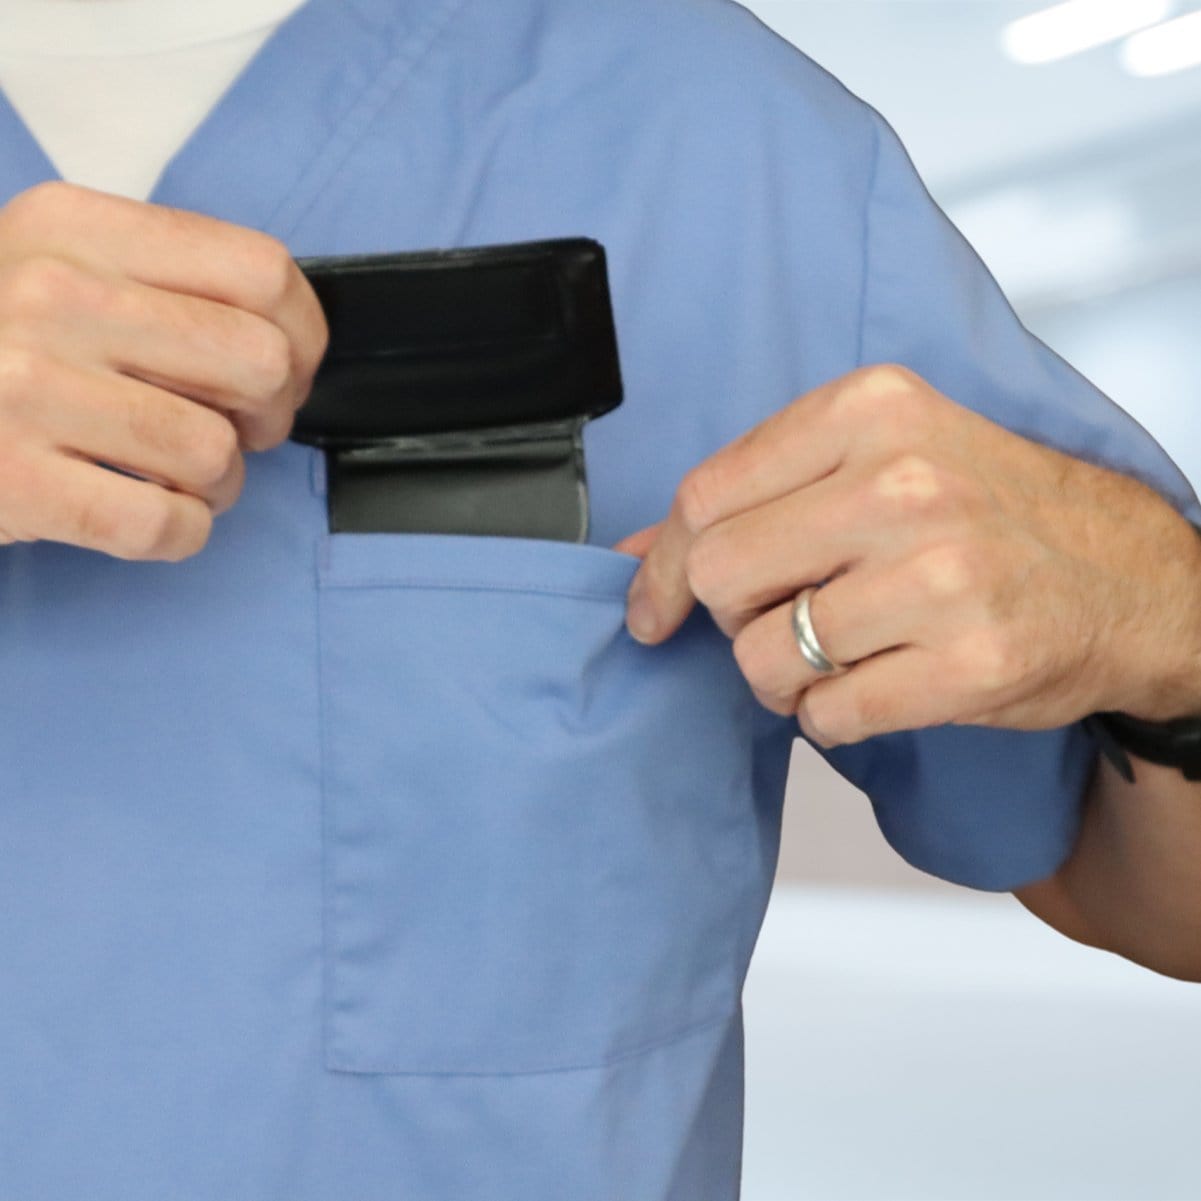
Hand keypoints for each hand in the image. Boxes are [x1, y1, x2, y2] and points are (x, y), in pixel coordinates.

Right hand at [0, 182, 327, 559]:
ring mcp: (24, 389)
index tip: (287, 369)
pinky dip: (179, 534)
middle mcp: (49, 296)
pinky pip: (164, 524)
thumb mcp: (56, 267)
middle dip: (272, 414)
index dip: (302, 336)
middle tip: (239, 430)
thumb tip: (288, 340)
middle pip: (258, 362)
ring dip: (219, 483)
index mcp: (75, 228)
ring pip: (214, 452)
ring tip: (179, 477)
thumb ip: (162, 282)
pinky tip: (148, 516)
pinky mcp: (14, 480)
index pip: (261, 270)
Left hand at [617, 365, 1200, 744]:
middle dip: (728, 617)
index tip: (654, 606)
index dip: (661, 565)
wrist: (1125, 576)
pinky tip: (872, 684)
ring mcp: (941, 575)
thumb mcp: (878, 457)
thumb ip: (756, 493)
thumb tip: (634, 555)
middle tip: (777, 618)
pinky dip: (827, 715)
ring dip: (780, 676)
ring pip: (763, 657)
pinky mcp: (970, 662)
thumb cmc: (987, 512)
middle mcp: (904, 483)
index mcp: (870, 411)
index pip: (704, 497)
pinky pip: (824, 715)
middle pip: (720, 576)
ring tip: (835, 654)